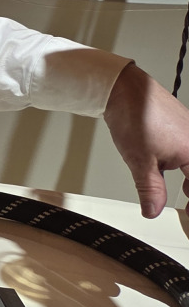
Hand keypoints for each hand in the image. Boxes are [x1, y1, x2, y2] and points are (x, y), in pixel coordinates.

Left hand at [103, 62, 188, 217]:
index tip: (187, 216)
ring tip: (183, 192)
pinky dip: (187, 166)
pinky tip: (177, 172)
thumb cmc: (136, 117)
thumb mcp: (141, 162)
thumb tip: (153, 211)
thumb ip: (151, 189)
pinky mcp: (184, 128)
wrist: (125, 90)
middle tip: (186, 209)